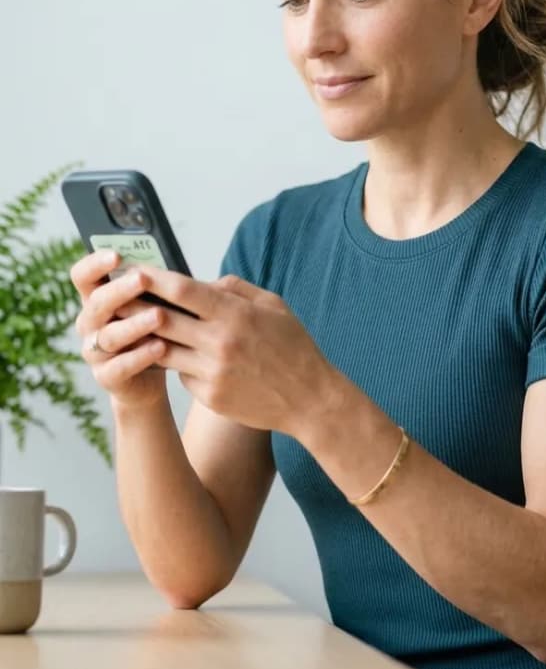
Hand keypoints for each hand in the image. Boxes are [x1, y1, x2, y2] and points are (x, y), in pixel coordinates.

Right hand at [71, 250, 168, 408]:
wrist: (149, 375)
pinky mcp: (106, 376)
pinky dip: (140, 356)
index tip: (117, 255)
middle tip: (143, 279)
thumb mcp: (154, 303)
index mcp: (97, 298)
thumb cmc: (153, 329)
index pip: (83, 276)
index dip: (95, 264)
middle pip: (96, 303)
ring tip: (160, 315)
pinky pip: (119, 367)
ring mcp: (95, 351)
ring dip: (135, 324)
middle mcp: (90, 323)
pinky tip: (161, 347)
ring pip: (109, 336)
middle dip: (120, 290)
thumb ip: (155, 286)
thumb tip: (176, 266)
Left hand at [129, 266, 336, 436]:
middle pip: (161, 319)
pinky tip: (178, 355)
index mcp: (236, 314)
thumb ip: (236, 288)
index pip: (183, 290)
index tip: (132, 269)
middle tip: (114, 295)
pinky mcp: (209, 396)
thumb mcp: (273, 305)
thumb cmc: (293, 346)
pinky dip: (177, 362)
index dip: (153, 278)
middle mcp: (220, 342)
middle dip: (134, 305)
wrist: (309, 399)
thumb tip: (202, 281)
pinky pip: (181, 373)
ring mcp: (213, 372)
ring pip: (163, 349)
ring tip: (129, 324)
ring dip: (144, 337)